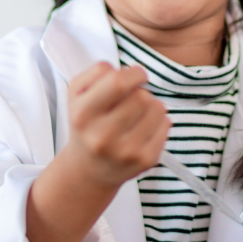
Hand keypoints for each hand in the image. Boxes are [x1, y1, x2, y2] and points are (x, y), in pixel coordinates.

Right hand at [64, 62, 170, 186]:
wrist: (88, 170)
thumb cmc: (86, 123)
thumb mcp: (77, 93)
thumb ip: (97, 72)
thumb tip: (125, 70)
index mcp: (83, 115)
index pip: (117, 82)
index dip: (133, 73)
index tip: (136, 75)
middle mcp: (103, 137)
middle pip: (141, 96)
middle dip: (140, 91)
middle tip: (132, 99)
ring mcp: (125, 151)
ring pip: (157, 108)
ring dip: (151, 104)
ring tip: (137, 113)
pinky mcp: (145, 160)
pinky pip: (166, 124)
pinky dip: (159, 120)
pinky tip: (144, 127)